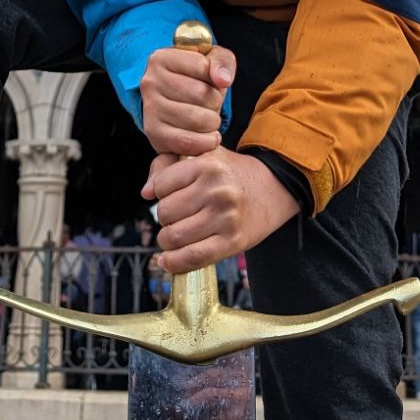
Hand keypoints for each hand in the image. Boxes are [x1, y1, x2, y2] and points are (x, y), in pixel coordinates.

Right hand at [139, 44, 235, 156]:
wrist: (175, 100)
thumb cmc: (196, 78)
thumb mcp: (212, 59)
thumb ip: (222, 61)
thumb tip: (223, 80)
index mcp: (161, 58)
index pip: (202, 66)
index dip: (216, 78)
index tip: (210, 81)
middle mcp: (150, 82)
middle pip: (201, 94)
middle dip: (215, 102)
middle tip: (210, 103)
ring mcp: (150, 109)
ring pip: (197, 119)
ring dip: (212, 122)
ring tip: (206, 118)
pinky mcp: (154, 134)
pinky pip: (188, 142)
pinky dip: (205, 142)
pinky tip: (206, 136)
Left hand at [142, 149, 299, 273]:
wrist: (273, 187)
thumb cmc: (231, 172)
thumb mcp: (204, 156)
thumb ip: (168, 165)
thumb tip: (146, 193)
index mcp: (207, 165)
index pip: (161, 185)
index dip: (158, 192)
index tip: (166, 196)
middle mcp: (217, 191)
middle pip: (165, 213)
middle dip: (163, 218)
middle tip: (173, 217)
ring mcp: (225, 218)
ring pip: (175, 237)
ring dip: (166, 241)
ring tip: (173, 236)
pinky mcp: (233, 242)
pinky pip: (193, 258)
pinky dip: (174, 263)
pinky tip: (167, 260)